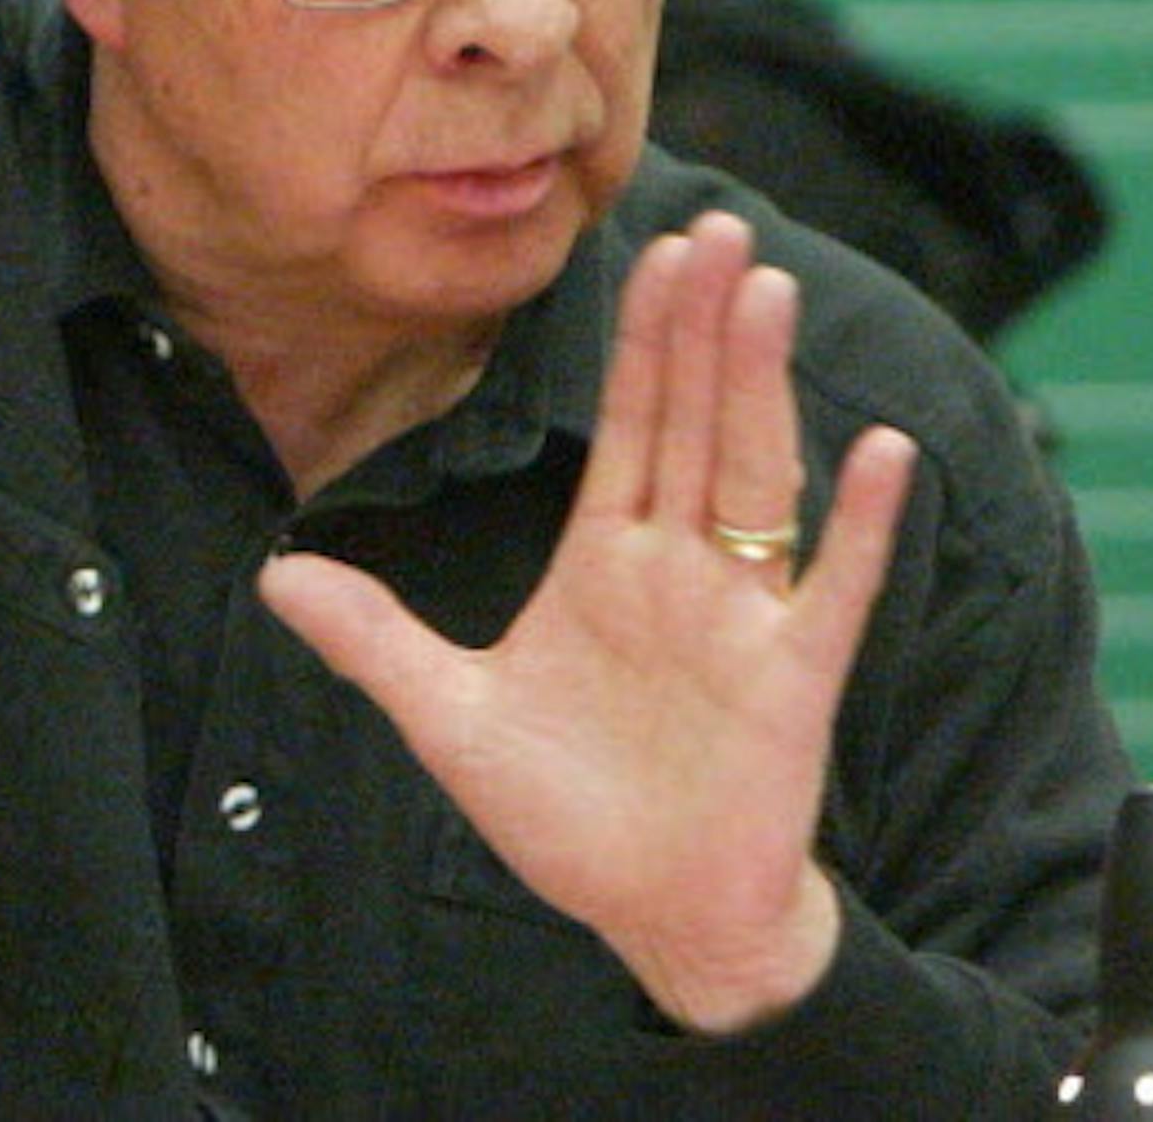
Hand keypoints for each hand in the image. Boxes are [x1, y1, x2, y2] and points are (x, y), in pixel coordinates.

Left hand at [260, 210, 917, 1035]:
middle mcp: (680, 568)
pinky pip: (833, 588)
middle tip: (725, 229)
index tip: (656, 248)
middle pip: (693, 420)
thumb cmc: (569, 817)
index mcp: (607, 560)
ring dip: (763, 386)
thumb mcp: (452, 720)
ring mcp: (741, 616)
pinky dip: (860, 525)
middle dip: (704, 325)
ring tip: (769, 295)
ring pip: (754, 476)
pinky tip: (879, 454)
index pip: (628, 422)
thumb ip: (374, 641)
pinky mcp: (793, 680)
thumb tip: (274, 577)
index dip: (641, 338)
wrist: (659, 923)